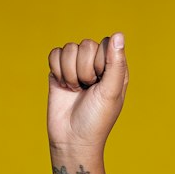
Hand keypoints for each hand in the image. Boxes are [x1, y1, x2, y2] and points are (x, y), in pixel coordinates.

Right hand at [47, 33, 128, 152]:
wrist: (72, 139)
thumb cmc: (96, 120)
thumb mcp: (110, 93)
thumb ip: (115, 63)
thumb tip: (119, 34)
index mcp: (114, 68)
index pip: (105, 43)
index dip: (100, 61)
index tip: (100, 82)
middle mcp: (96, 64)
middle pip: (86, 45)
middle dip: (84, 70)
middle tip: (87, 90)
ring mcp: (77, 66)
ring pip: (69, 49)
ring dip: (70, 74)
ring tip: (76, 91)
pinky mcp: (59, 70)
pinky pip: (55, 53)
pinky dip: (57, 71)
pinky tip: (64, 87)